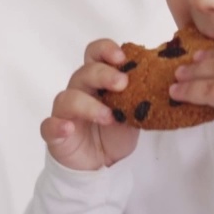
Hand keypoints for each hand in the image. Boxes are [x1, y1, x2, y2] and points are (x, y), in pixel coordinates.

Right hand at [40, 39, 139, 171]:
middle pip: (84, 72)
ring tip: (108, 117)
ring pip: (67, 98)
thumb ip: (140, 96)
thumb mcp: (134, 112)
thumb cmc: (115, 132)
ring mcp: (65, 111)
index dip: (105, 50)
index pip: (95, 54)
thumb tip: (164, 82)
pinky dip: (57, 125)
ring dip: (88, 105)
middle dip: (103, 74)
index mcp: (98, 80)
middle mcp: (80, 90)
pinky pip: (49, 125)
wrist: (101, 164)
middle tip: (122, 84)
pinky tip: (68, 128)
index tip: (122, 57)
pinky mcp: (55, 132)